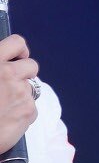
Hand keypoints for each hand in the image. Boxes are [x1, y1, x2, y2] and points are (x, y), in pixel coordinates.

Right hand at [0, 35, 38, 150]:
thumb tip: (2, 63)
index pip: (17, 43)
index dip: (19, 50)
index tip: (17, 58)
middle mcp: (8, 74)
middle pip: (31, 65)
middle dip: (23, 74)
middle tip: (9, 85)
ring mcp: (20, 92)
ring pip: (31, 88)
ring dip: (20, 95)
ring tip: (2, 106)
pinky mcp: (28, 111)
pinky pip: (31, 107)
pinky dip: (21, 112)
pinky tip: (5, 120)